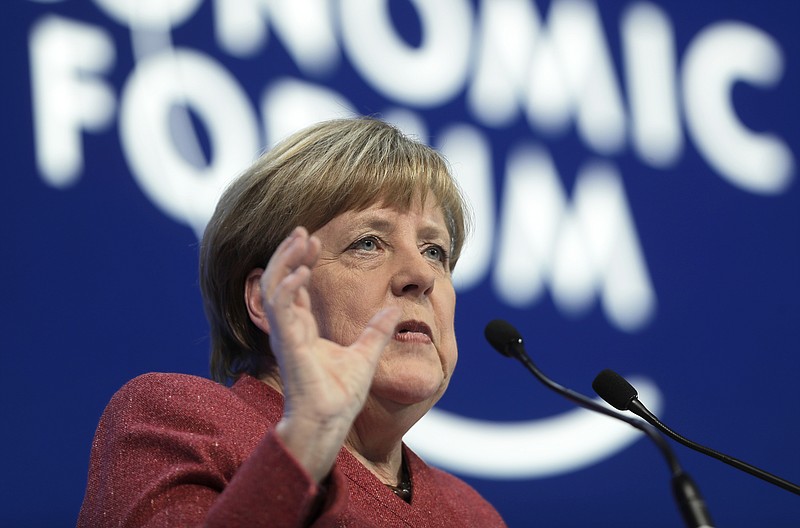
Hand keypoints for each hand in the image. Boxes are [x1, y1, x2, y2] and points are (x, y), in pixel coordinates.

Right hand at [257, 227, 400, 480]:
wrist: (331, 420)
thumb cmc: (340, 395)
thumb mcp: (366, 354)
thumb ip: (377, 332)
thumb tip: (397, 312)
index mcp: (304, 328)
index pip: (296, 286)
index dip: (302, 261)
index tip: (315, 240)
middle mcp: (290, 328)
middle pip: (281, 279)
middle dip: (289, 253)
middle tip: (303, 230)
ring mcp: (285, 334)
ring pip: (274, 286)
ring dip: (285, 260)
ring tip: (300, 239)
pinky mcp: (287, 342)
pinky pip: (281, 307)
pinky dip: (290, 286)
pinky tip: (303, 271)